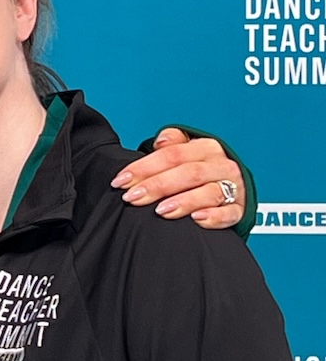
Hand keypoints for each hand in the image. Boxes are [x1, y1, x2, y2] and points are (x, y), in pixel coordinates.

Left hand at [110, 128, 244, 229]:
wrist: (232, 190)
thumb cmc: (199, 172)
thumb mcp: (186, 152)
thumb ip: (172, 142)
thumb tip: (160, 141)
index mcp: (205, 148)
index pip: (172, 155)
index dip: (144, 167)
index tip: (121, 181)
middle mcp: (220, 165)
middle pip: (188, 173)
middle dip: (157, 186)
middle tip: (133, 197)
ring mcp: (233, 188)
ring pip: (209, 192)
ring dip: (183, 201)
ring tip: (161, 210)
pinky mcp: (239, 210)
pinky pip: (229, 213)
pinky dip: (214, 217)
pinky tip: (197, 220)